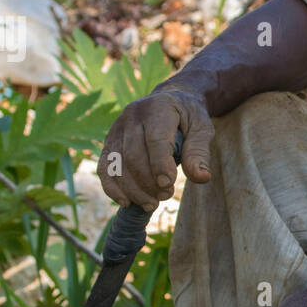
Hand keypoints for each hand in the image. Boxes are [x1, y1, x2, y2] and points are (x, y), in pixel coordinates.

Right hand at [97, 85, 214, 211]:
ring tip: (151, 204)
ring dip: (133, 190)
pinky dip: (112, 188)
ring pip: (117, 164)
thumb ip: (199, 152)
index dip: (160, 165)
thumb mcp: (202, 129)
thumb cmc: (188, 118)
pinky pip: (105, 167)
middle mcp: (133, 115)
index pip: (155, 140)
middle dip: (148, 182)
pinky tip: (126, 203)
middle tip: (165, 196)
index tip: (168, 185)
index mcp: (158, 108)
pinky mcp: (109, 141)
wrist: (170, 101)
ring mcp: (117, 128)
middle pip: (133, 155)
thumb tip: (202, 178)